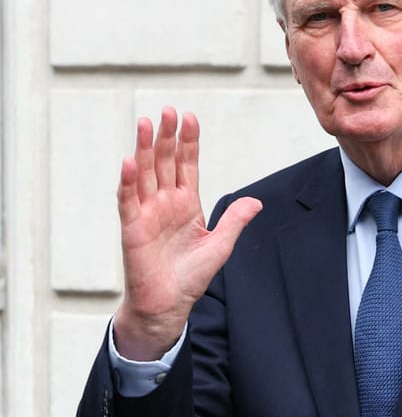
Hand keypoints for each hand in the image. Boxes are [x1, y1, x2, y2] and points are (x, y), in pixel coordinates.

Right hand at [113, 108, 261, 359]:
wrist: (169, 305)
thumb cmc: (191, 276)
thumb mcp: (221, 245)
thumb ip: (235, 220)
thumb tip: (256, 201)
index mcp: (187, 204)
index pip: (186, 166)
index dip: (188, 143)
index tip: (190, 119)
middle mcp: (165, 203)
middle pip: (165, 162)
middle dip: (167, 137)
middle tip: (168, 111)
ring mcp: (147, 214)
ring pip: (145, 174)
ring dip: (145, 148)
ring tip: (146, 123)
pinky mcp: (133, 228)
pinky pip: (128, 201)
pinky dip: (129, 182)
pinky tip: (130, 161)